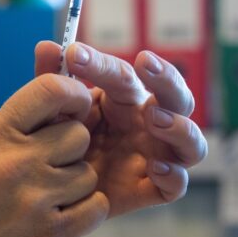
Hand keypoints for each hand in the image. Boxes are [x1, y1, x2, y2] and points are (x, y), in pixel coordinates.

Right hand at [0, 72, 108, 236]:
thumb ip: (12, 125)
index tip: (76, 104)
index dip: (73, 92)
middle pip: (78, 134)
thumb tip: (60, 96)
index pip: (49, 91)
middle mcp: (14, 164)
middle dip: (71, 147)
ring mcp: (35, 201)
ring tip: (45, 195)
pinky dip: (83, 212)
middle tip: (51, 162)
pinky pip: (95, 207)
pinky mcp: (53, 236)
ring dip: (75, 184)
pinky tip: (57, 215)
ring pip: (88, 173)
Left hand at [36, 41, 207, 216]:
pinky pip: (177, 185)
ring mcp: (155, 155)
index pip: (122, 75)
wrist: (54, 190)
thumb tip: (45, 46)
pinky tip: (156, 167)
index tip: (75, 54)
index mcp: (124, 99)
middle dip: (167, 77)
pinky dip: (174, 175)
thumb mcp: (52, 112)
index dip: (101, 63)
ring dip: (180, 127)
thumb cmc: (61, 141)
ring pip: (191, 142)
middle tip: (144, 63)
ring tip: (155, 117)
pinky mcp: (152, 189)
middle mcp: (149, 123)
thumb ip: (50, 82)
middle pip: (177, 97)